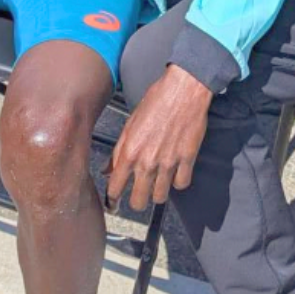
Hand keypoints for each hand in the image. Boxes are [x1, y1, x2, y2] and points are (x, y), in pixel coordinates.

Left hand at [106, 65, 212, 212]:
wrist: (183, 90)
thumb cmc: (155, 102)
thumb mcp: (129, 125)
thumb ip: (118, 151)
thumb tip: (107, 170)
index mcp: (129, 152)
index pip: (115, 188)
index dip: (113, 199)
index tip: (114, 203)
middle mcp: (147, 162)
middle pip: (139, 201)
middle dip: (137, 201)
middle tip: (139, 194)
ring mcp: (168, 163)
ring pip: (160, 197)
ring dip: (158, 193)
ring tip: (158, 183)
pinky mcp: (187, 159)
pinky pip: (181, 184)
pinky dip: (177, 182)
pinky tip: (175, 172)